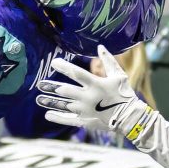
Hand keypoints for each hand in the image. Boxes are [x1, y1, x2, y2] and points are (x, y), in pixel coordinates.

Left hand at [36, 46, 154, 140]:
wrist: (130, 118)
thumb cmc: (125, 94)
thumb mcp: (119, 75)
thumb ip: (109, 61)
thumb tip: (100, 46)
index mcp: (96, 84)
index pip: (76, 73)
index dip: (64, 67)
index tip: (53, 62)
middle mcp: (88, 97)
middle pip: (65, 90)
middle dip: (51, 87)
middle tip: (39, 84)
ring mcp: (85, 110)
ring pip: (64, 105)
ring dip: (50, 102)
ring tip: (38, 99)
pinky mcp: (85, 121)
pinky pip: (68, 119)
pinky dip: (57, 117)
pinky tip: (47, 114)